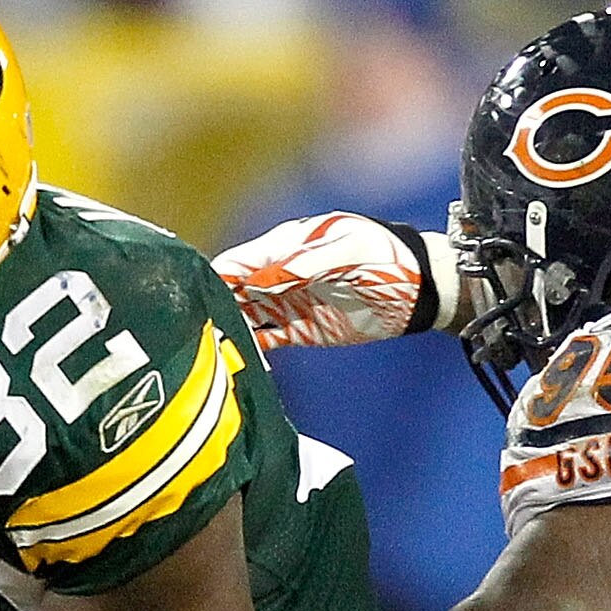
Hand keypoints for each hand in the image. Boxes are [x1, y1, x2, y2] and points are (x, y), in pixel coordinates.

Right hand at [215, 211, 471, 349]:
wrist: (416, 290)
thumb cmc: (386, 257)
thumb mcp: (351, 252)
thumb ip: (309, 262)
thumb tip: (268, 277)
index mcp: (285, 246)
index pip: (238, 262)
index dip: (217, 277)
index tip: (196, 297)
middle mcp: (276, 274)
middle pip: (231, 291)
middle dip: (212, 308)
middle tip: (194, 333)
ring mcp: (284, 303)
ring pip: (242, 318)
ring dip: (226, 332)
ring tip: (208, 354)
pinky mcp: (295, 330)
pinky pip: (263, 341)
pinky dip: (249, 351)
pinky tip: (236, 364)